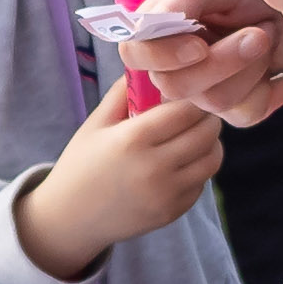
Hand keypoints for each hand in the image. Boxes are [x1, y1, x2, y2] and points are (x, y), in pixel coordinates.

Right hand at [8, 82, 224, 280]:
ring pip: (212, 159)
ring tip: (194, 135)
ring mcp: (166, 194)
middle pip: (207, 132)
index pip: (186, 109)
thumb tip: (152, 64)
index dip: (193, 98)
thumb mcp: (96, 123)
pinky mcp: (173, 212)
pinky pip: (202, 183)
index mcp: (133, 139)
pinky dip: (199, 169)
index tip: (190, 93)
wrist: (70, 218)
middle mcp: (154, 168)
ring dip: (209, 144)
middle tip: (197, 113)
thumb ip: (124, 91)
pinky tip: (182, 162)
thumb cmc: (81, 164)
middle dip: (206, 117)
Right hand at [122, 0, 282, 127]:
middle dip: (220, 62)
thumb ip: (177, 1)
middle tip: (258, 34)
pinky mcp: (240, 106)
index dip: (160, 56)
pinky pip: (246, 111)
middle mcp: (176, 63)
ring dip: (249, 66)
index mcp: (159, 29)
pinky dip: (266, 81)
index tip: (198, 46)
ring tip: (266, 34)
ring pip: (214, 100)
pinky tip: (273, 56)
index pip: (134, 54)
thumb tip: (147, 25)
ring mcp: (207, 88)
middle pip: (173, 87)